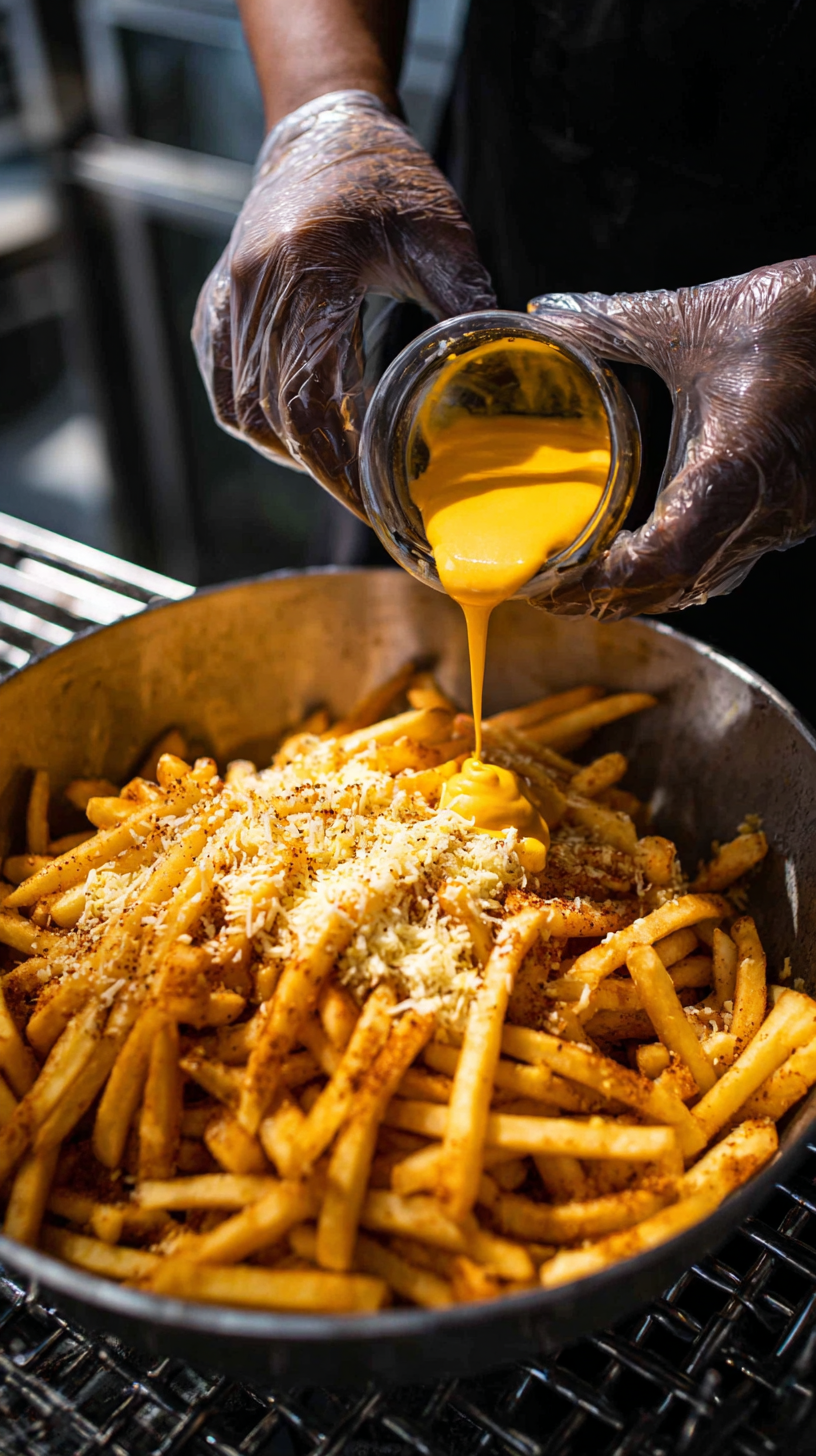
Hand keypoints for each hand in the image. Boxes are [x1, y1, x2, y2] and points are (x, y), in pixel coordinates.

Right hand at [193, 89, 493, 516]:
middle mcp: (255, 286)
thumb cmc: (387, 177)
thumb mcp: (442, 234)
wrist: (324, 127)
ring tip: (335, 465)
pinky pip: (222, 382)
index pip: (310, 398)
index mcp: (309, 270)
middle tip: (367, 496)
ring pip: (240, 407)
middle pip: (272, 414)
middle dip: (320, 467)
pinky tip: (294, 431)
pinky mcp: (217, 302)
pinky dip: (254, 419)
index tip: (374, 500)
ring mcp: (228, 296)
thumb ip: (468, 300)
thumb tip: (504, 369)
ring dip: (285, 448)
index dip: (338, 463)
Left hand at [527, 258, 815, 616]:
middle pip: (674, 588)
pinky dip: (678, 566)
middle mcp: (762, 513)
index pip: (658, 559)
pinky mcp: (793, 513)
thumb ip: (612, 324)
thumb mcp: (695, 319)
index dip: (600, 581)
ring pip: (703, 582)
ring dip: (642, 589)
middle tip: (549, 590)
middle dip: (607, 598)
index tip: (550, 582)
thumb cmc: (804, 320)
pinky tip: (646, 547)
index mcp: (732, 473)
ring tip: (583, 577)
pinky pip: (728, 560)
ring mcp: (784, 520)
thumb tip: (547, 318)